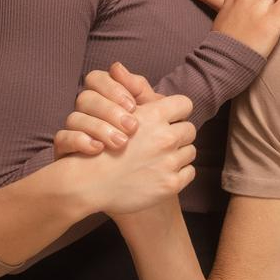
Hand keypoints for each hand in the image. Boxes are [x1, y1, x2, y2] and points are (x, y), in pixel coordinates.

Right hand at [53, 63, 162, 157]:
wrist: (130, 177)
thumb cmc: (143, 141)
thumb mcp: (150, 116)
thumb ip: (140, 92)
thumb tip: (117, 67)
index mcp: (104, 97)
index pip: (96, 78)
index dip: (113, 88)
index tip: (134, 105)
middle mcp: (86, 111)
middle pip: (86, 97)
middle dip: (110, 110)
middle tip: (133, 127)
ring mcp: (74, 129)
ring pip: (74, 117)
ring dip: (99, 128)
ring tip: (121, 143)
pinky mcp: (65, 149)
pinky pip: (62, 138)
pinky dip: (80, 141)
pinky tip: (99, 149)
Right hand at [77, 93, 196, 216]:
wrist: (88, 183)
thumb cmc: (100, 147)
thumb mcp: (117, 115)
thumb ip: (140, 100)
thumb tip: (160, 96)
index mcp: (154, 116)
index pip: (184, 104)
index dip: (177, 111)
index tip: (170, 119)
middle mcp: (165, 137)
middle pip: (190, 129)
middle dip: (178, 133)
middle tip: (162, 141)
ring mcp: (169, 162)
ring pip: (190, 151)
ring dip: (179, 153)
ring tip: (160, 158)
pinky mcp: (171, 184)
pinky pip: (190, 172)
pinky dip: (179, 173)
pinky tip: (161, 173)